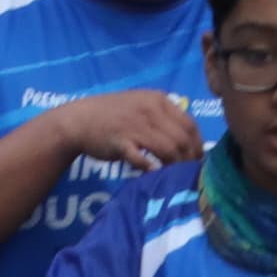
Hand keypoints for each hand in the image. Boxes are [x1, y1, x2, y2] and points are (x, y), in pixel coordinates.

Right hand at [56, 87, 203, 172]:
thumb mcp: (143, 105)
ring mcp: (135, 126)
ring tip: (175, 176)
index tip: (199, 158)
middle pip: (182, 138)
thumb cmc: (114, 115)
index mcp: (160, 100)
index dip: (198, 143)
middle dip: (190, 158)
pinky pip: (141, 158)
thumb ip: (165, 117)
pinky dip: (151, 167)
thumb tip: (189, 138)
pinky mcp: (120, 142)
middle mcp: (151, 111)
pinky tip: (153, 174)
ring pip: (168, 148)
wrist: (78, 120)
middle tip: (190, 172)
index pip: (190, 123)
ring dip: (175, 165)